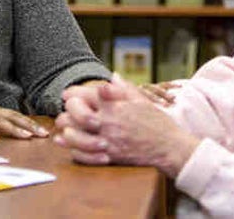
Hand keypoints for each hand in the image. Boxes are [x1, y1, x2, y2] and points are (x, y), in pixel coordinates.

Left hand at [54, 75, 199, 177]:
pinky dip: (74, 151)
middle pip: (75, 114)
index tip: (67, 94)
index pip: (85, 94)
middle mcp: (108, 122)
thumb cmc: (157, 122)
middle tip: (64, 112)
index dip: (72, 92)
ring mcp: (108, 141)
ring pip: (75, 136)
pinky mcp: (109, 157)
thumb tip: (112, 76)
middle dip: (67, 111)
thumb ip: (123, 88)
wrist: (170, 148)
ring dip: (66, 131)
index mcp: (115, 105)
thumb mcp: (142, 100)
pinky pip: (84, 156)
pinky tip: (71, 146)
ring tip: (64, 129)